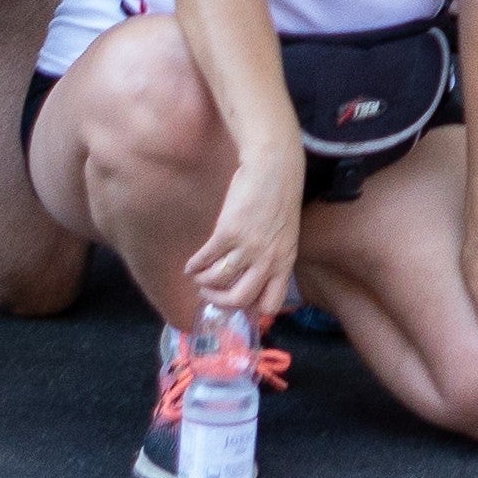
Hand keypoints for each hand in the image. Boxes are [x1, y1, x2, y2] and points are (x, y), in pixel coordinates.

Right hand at [185, 137, 304, 323]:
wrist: (274, 167)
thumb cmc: (280, 197)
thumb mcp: (286, 233)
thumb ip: (273, 255)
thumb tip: (253, 275)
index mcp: (285, 261)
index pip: (271, 303)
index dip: (252, 310)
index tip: (237, 303)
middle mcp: (268, 259)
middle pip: (240, 299)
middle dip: (220, 302)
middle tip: (209, 295)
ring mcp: (248, 247)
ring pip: (219, 280)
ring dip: (203, 283)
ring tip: (197, 277)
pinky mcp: (228, 232)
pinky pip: (206, 259)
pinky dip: (194, 266)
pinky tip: (191, 266)